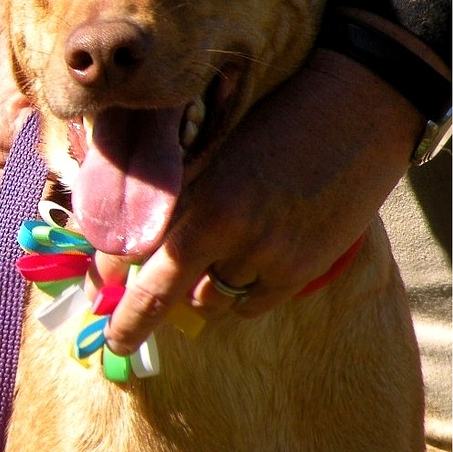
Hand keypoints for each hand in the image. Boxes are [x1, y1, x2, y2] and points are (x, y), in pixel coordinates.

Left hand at [98, 48, 426, 354]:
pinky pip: (249, 304)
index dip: (111, 283)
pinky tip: (251, 261)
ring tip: (215, 258)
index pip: (137, 257)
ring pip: (209, 299)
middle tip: (114, 341)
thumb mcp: (215, 153)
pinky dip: (240, 293)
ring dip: (200, 290)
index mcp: (201, 200)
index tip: (96, 300)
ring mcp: (268, 256)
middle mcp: (229, 232)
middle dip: (132, 321)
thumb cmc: (275, 124)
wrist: (357, 110)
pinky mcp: (299, 270)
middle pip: (163, 295)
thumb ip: (177, 197)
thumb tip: (131, 243)